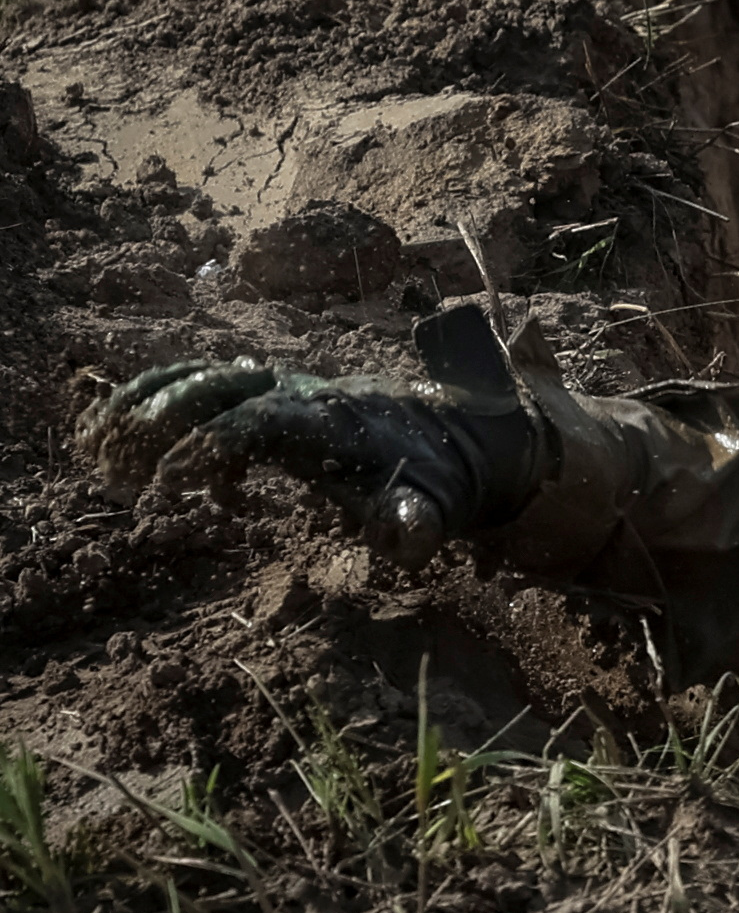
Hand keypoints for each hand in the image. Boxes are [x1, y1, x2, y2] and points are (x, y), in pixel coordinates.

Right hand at [78, 343, 542, 570]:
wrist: (465, 438)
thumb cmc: (441, 482)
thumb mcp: (436, 508)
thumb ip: (416, 524)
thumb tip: (406, 536)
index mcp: (332, 420)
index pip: (258, 421)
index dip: (213, 446)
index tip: (172, 482)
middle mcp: (301, 393)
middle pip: (216, 386)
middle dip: (161, 417)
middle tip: (116, 461)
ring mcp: (286, 388)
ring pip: (203, 377)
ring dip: (148, 403)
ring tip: (98, 445)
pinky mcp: (276, 395)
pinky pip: (209, 384)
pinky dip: (164, 400)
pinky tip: (145, 449)